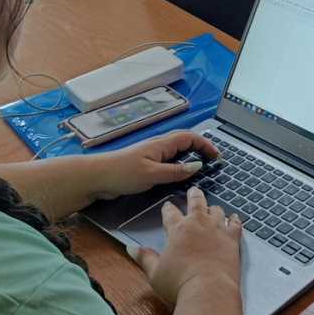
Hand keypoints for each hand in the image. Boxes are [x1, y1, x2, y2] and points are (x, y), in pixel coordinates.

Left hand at [85, 130, 220, 202]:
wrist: (97, 177)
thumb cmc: (121, 173)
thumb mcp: (152, 174)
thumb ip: (175, 171)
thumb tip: (197, 166)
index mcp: (161, 145)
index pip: (190, 138)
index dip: (206, 144)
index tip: (216, 156)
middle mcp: (158, 146)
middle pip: (185, 139)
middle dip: (201, 146)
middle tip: (212, 158)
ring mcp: (151, 153)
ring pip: (176, 148)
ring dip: (191, 152)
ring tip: (201, 163)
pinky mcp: (145, 163)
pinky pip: (168, 158)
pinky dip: (180, 161)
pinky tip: (179, 172)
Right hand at [129, 187, 242, 305]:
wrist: (207, 289)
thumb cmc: (178, 283)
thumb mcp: (155, 273)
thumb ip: (145, 258)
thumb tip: (131, 248)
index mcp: (177, 230)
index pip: (170, 214)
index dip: (168, 208)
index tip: (168, 205)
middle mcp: (198, 224)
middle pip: (196, 202)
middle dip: (193, 195)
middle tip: (193, 191)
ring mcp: (217, 229)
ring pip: (216, 210)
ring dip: (213, 208)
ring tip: (212, 206)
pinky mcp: (232, 238)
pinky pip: (235, 223)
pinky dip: (235, 219)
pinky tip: (234, 218)